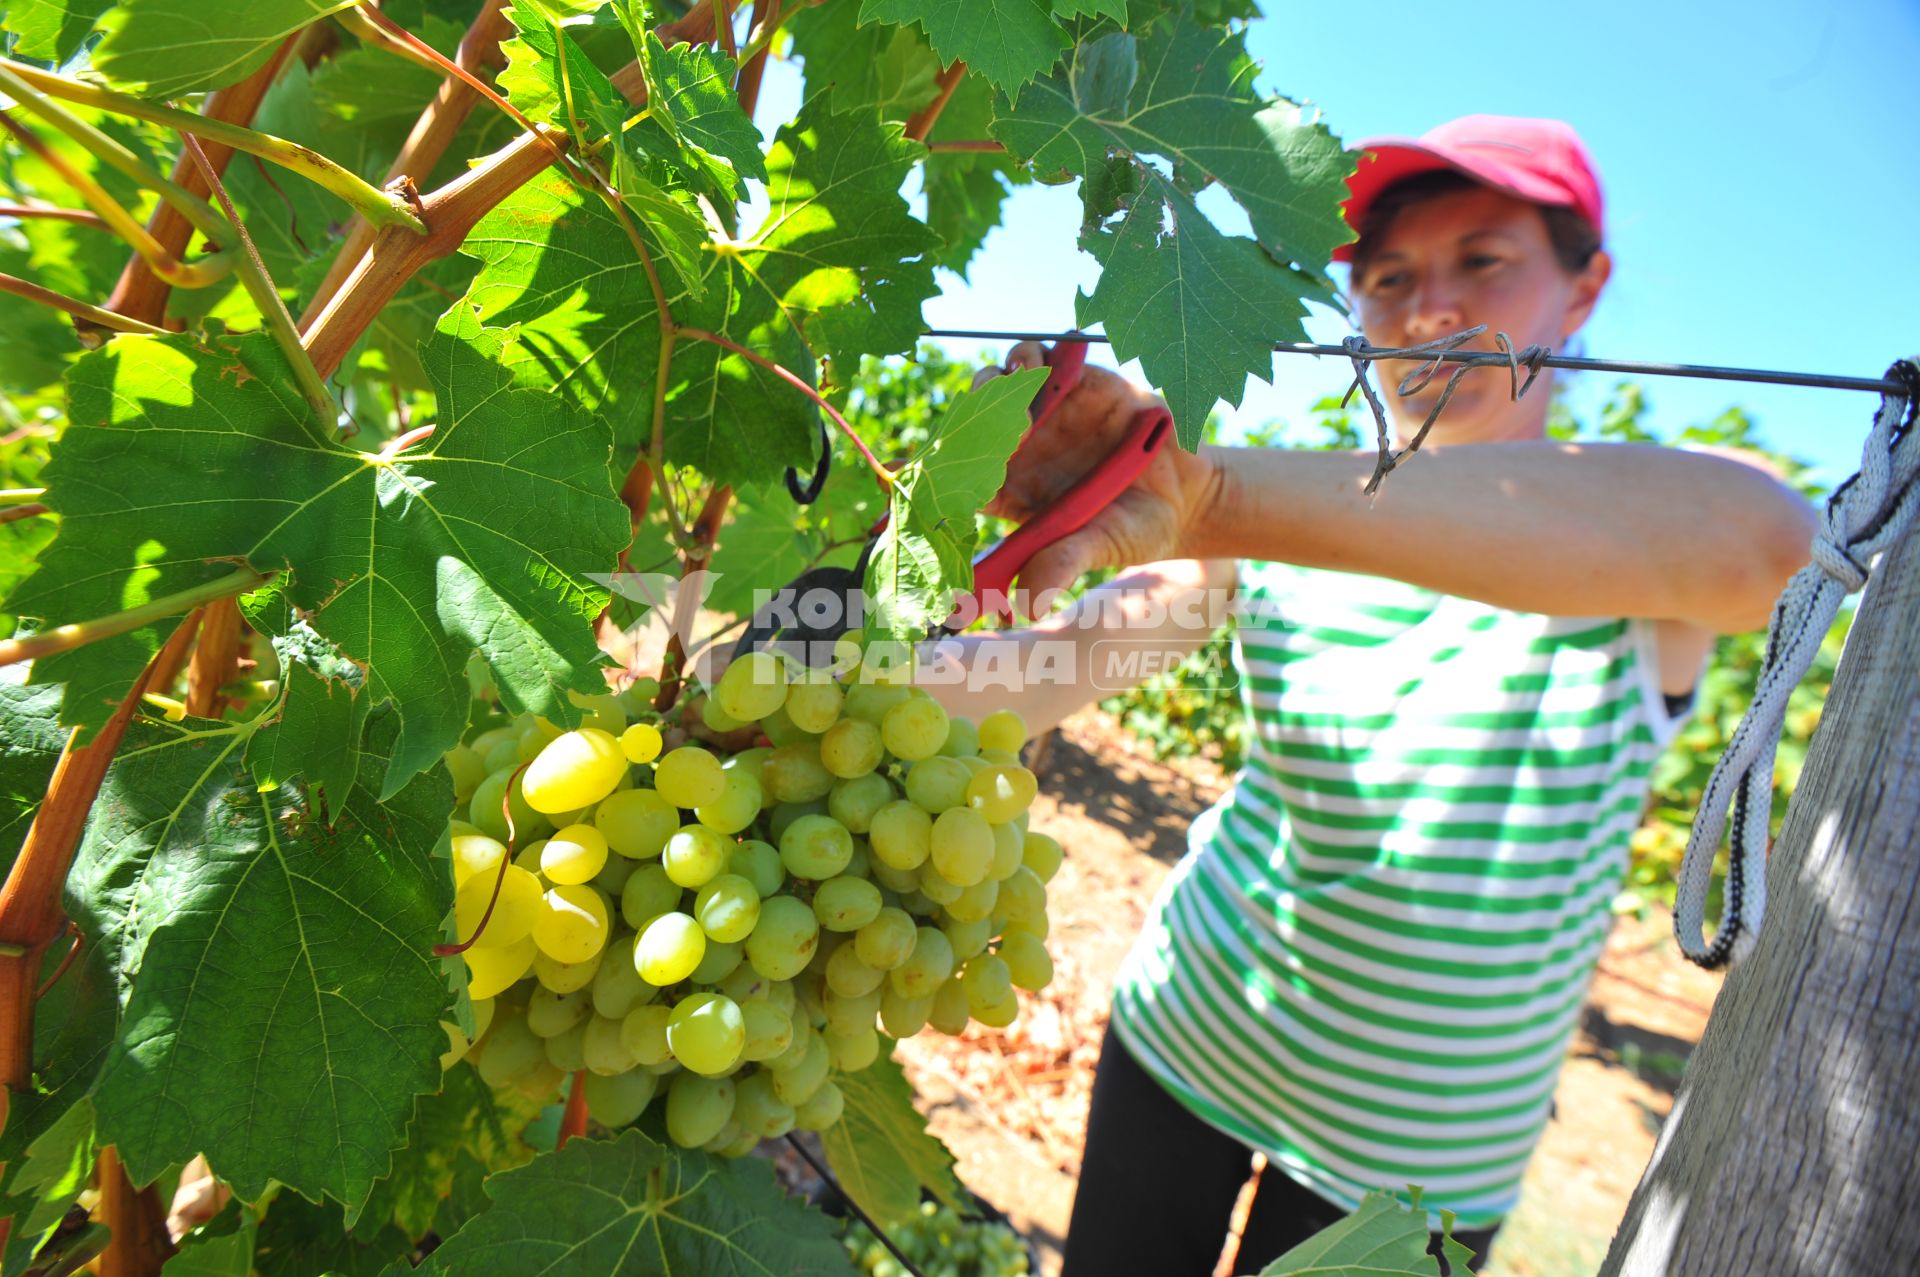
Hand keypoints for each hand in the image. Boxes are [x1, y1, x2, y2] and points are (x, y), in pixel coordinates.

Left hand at [973, 343, 1220, 613]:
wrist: (1187, 491)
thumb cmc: (1136, 528)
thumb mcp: (1102, 548)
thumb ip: (1063, 564)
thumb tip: (1028, 605)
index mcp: (1007, 490)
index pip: (956, 480)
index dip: (941, 477)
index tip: (947, 483)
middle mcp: (1013, 448)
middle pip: (965, 425)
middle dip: (967, 428)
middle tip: (999, 450)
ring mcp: (1038, 410)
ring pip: (991, 384)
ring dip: (993, 392)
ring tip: (1026, 420)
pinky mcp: (1068, 379)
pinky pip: (1031, 357)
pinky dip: (1028, 359)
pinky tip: (1044, 376)